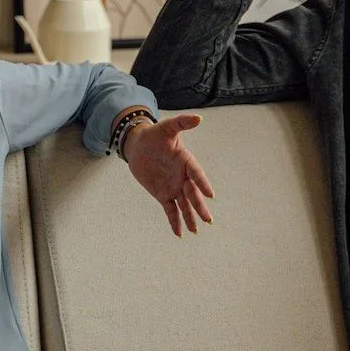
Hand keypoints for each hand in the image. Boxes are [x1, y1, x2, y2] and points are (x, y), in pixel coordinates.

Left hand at [124, 114, 215, 236]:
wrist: (139, 146)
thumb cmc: (155, 135)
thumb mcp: (166, 127)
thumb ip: (182, 123)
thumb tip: (199, 117)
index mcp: (186, 161)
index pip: (196, 173)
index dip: (202, 183)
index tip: (210, 194)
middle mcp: (182, 176)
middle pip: (192, 194)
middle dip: (200, 207)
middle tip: (208, 219)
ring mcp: (173, 187)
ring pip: (184, 205)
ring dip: (190, 217)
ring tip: (196, 230)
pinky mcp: (163, 194)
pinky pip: (170, 210)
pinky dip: (175, 221)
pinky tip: (180, 233)